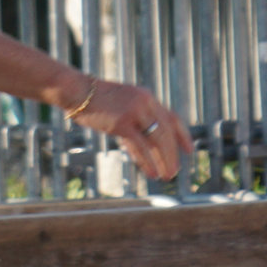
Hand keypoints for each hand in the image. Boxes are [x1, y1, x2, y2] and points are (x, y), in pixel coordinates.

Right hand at [60, 75, 186, 181]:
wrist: (76, 91)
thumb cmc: (96, 100)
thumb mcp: (122, 105)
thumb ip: (136, 118)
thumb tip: (146, 141)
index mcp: (147, 97)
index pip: (172, 117)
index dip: (183, 135)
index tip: (190, 150)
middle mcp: (145, 102)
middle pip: (166, 132)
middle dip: (172, 154)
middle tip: (175, 171)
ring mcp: (134, 112)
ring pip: (157, 140)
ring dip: (164, 160)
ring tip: (167, 175)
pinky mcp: (121, 123)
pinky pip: (140, 146)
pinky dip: (147, 161)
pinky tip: (152, 173)